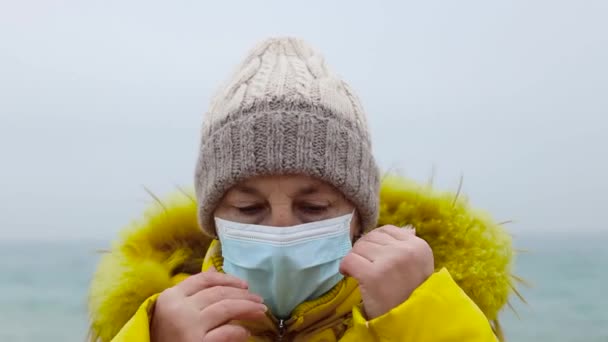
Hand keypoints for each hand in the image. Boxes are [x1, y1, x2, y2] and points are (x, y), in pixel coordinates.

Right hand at [150, 269, 266, 341]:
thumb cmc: (165, 336)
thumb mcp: (172, 310)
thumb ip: (191, 293)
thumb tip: (217, 270)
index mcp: (171, 296)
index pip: (204, 279)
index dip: (228, 279)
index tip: (245, 285)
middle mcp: (180, 309)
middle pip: (219, 293)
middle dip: (244, 295)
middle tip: (259, 300)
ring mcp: (189, 327)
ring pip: (226, 308)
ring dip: (248, 308)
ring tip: (260, 311)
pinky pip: (226, 332)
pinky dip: (239, 331)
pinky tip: (246, 332)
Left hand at [339, 225, 433, 319]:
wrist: (409, 325)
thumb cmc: (410, 296)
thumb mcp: (419, 267)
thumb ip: (407, 247)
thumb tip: (404, 228)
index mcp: (419, 246)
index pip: (387, 230)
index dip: (375, 242)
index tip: (374, 256)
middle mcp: (406, 251)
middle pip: (371, 238)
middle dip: (364, 251)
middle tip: (365, 266)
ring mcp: (389, 262)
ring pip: (359, 247)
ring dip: (356, 259)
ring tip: (361, 273)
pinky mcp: (373, 275)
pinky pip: (349, 260)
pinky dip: (345, 267)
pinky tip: (349, 274)